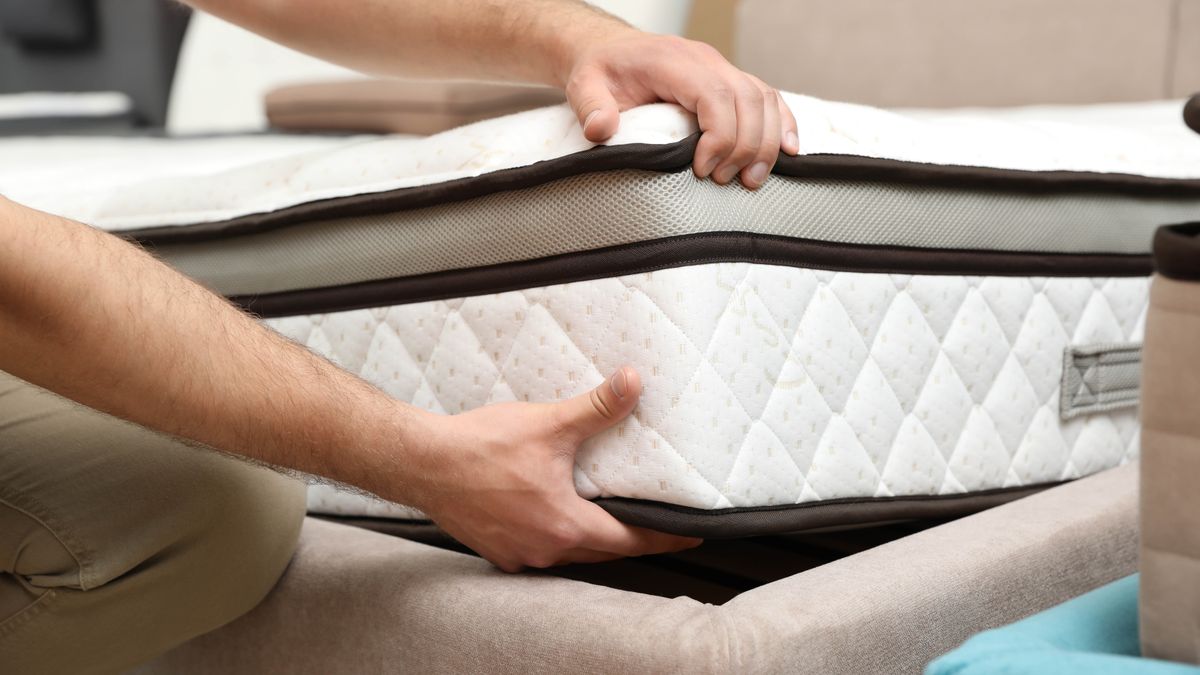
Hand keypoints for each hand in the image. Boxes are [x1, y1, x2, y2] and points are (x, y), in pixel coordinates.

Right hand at [404, 366, 700, 572]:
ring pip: (571, 554)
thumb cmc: (481, 447)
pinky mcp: (497, 550)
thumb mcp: (549, 424)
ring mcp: (519, 554)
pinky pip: (540, 551)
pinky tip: (556, 517)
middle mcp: (546, 549)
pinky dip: (558, 537)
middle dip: (633, 539)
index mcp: (567, 526)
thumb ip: (597, 407)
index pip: (632, 540)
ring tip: (610, 517)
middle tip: (657, 525)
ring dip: (593, 539)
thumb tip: (633, 383)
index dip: (666, 536)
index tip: (690, 534)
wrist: (423, 463)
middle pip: (604, 552)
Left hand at [560, 31, 798, 189]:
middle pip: (748, 100)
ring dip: (766, 143)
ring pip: (764, 100)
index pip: (716, 95)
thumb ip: (591, 107)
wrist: (610, 51)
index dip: (719, 136)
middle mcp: (706, 60)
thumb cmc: (601, 71)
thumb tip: (600, 130)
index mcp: (674, 61)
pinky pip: (768, 98)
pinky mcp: (730, 80)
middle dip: (745, 147)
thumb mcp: (584, 86)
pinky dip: (782, 125)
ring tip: (750, 180)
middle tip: (723, 181)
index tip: (702, 169)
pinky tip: (788, 151)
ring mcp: (722, 68)